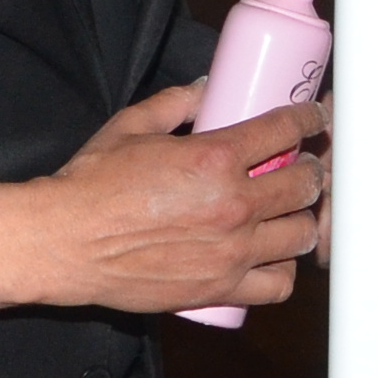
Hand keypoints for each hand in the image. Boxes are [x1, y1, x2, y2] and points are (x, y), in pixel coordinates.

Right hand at [0, 83, 332, 315]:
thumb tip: (205, 89)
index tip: (313, 119)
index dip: (308, 120)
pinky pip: (277, 285)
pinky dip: (283, 270)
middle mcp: (232, 205)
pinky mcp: (219, 288)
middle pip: (304, 184)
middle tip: (303, 166)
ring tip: (289, 212)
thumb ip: (175, 103)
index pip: (284, 130)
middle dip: (310, 169)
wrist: (65, 243)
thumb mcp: (131, 127)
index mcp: (214, 158)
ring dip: (301, 219)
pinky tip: (274, 256)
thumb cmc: (91, 186)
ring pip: (300, 235)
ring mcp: (230, 251)